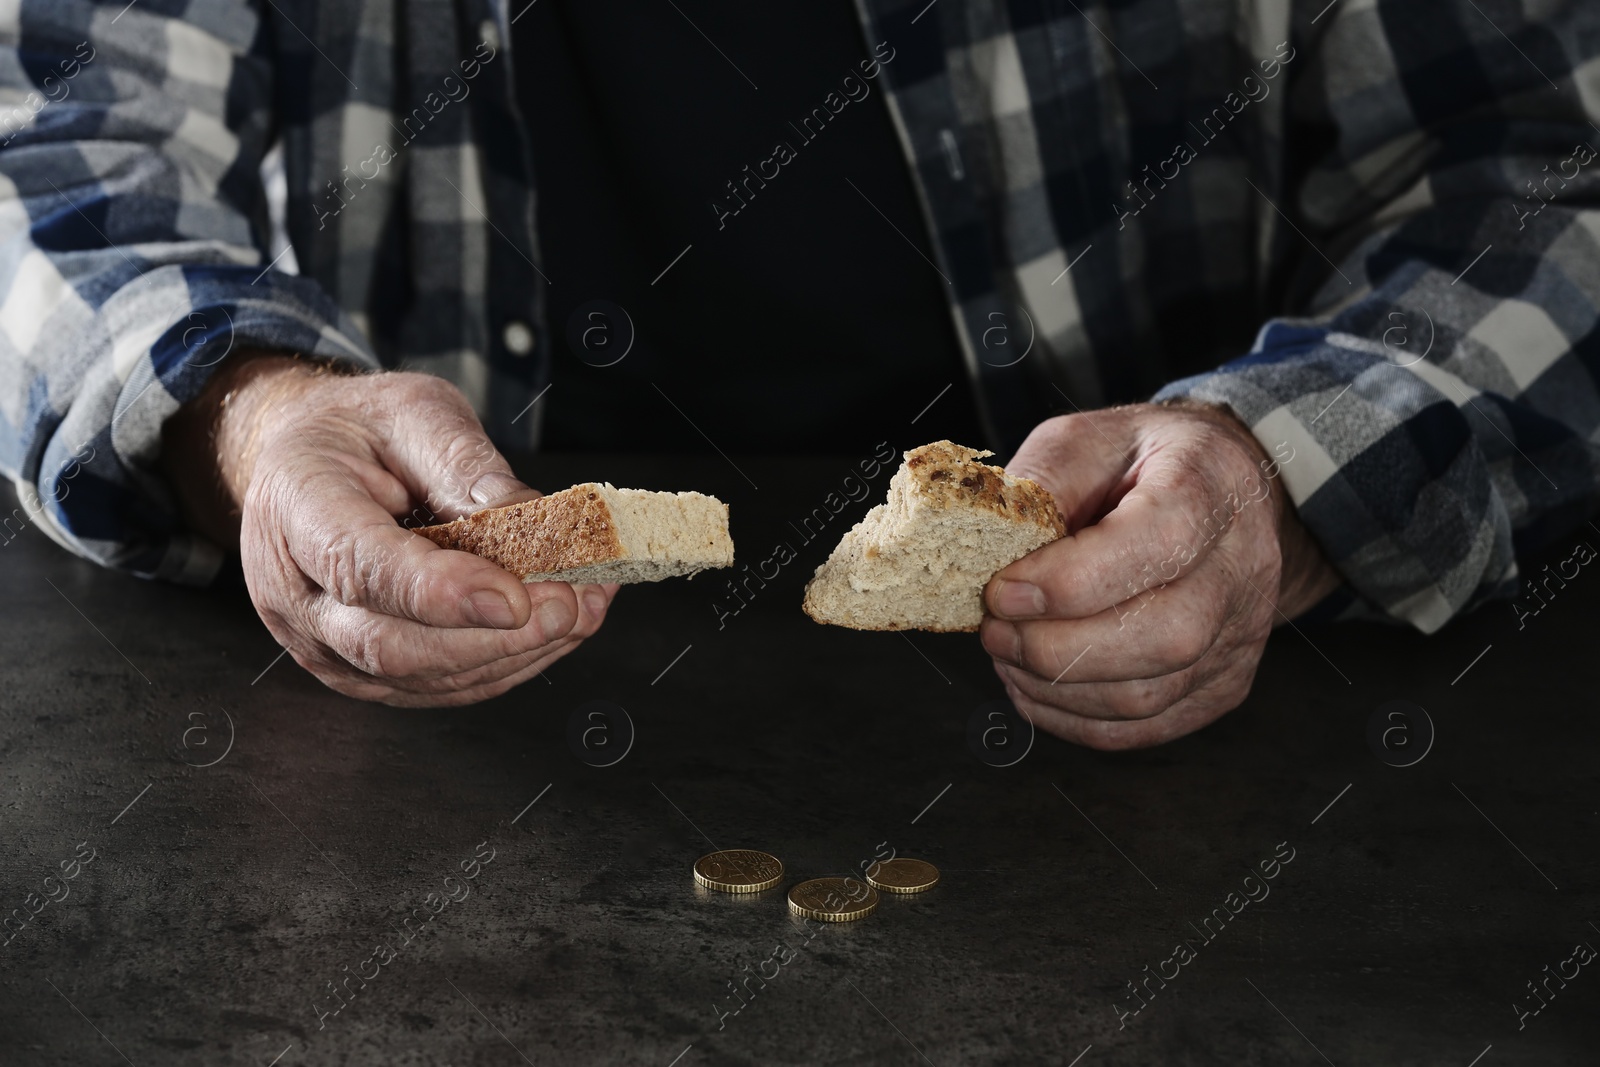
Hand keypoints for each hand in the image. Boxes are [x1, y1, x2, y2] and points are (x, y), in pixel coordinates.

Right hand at [162, 352, 615, 705]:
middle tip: (567, 606)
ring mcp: (322, 642)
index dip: (440, 592)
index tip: (515, 597)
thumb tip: (536, 518)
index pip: (360, 566)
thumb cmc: (358, 431)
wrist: (305, 460)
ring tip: (580, 611)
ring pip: (418, 677)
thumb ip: (467, 465)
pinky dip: (504, 664)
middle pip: (389, 644)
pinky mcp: (358, 671)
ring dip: (512, 655)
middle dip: (491, 637)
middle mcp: (295, 591)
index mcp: (297, 508)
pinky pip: (434, 686)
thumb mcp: (416, 412)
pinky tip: (555, 630)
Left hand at [979, 402, 1339, 748]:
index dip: (1067, 582)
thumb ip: (1039, 485)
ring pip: (1149, 694)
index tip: (1001, 592)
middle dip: (1055, 648)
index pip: (1154, 547)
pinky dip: (1078, 720)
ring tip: (1008, 657)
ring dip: (1058, 689)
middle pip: (1162, 637)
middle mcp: (1241, 567)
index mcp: (1209, 487)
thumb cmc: (1142, 464)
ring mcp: (1240, 633)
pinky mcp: (1223, 682)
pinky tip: (1036, 688)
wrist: (1222, 493)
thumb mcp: (1084, 440)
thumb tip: (992, 554)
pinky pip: (1148, 726)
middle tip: (994, 632)